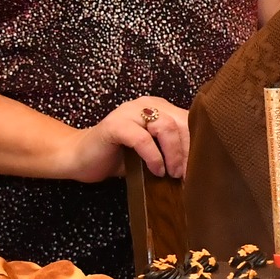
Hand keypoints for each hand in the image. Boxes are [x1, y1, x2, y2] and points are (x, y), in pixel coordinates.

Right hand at [61, 97, 189, 180]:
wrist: (79, 158)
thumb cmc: (117, 158)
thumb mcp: (151, 153)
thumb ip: (171, 150)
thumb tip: (198, 169)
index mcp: (158, 107)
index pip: (188, 120)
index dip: (197, 144)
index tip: (200, 168)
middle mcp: (146, 105)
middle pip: (180, 122)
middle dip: (188, 150)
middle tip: (187, 174)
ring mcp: (129, 112)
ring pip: (165, 127)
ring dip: (173, 154)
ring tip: (172, 173)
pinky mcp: (115, 125)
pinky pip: (142, 139)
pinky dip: (153, 157)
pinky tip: (156, 171)